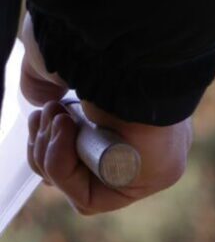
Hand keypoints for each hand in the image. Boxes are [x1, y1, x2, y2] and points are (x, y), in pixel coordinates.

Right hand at [20, 12, 191, 214]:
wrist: (121, 45)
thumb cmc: (88, 42)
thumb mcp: (52, 60)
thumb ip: (43, 81)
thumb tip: (40, 101)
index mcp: (121, 108)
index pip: (79, 146)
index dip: (49, 138)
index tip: (47, 108)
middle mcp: (140, 138)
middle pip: (74, 170)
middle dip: (45, 144)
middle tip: (52, 112)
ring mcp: (148, 162)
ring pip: (77, 187)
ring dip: (49, 152)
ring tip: (59, 116)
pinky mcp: (147, 180)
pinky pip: (88, 199)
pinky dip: (61, 167)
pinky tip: (67, 131)